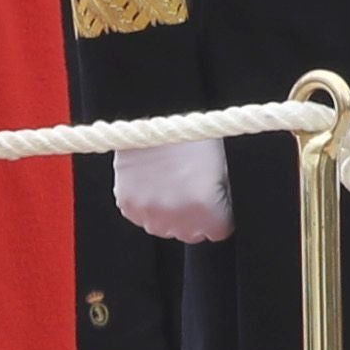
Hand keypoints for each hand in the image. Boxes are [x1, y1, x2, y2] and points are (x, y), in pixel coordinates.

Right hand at [115, 136, 233, 245]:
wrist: (153, 115)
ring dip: (169, 214)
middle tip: (191, 190)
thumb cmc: (193, 134)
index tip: (216, 204)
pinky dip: (147, 205)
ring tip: (170, 184)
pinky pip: (141, 216)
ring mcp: (150, 212)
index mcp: (206, 206)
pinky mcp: (128, 204)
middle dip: (195, 218)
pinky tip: (152, 182)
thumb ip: (222, 196)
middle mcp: (177, 215)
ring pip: (164, 228)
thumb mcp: (221, 165)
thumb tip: (221, 211)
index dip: (219, 215)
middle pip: (191, 233)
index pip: (219, 231)